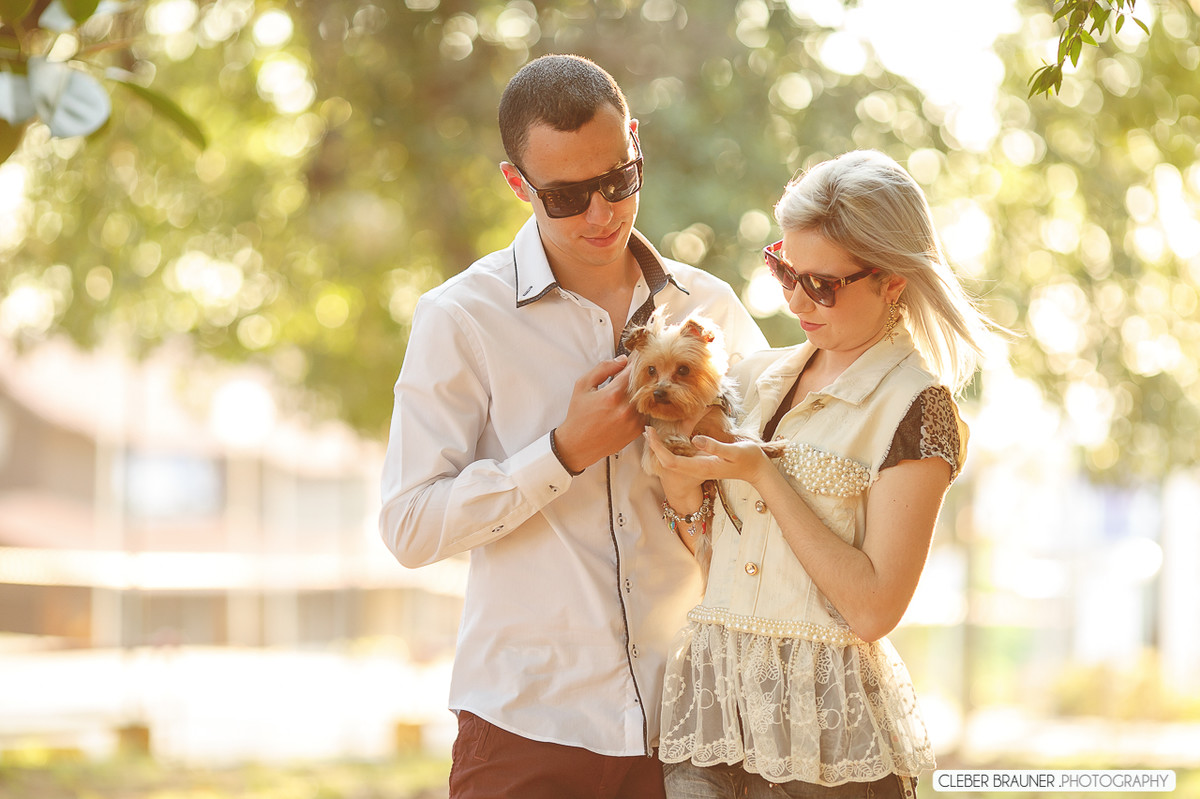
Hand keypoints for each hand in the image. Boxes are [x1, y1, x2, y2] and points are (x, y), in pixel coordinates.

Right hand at [553, 356, 641, 472]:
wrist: (578, 444)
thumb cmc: (579, 414)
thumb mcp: (583, 386)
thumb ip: (603, 368)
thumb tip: (623, 359)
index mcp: (612, 395)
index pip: (633, 370)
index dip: (635, 362)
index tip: (635, 358)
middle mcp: (626, 409)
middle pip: (643, 383)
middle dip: (639, 376)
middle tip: (636, 371)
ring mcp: (633, 421)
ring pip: (646, 398)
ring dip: (641, 391)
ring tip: (630, 390)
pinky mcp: (637, 431)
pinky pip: (646, 411)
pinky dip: (641, 405)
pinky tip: (629, 405)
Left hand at [644, 427, 774, 487]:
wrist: (756, 470)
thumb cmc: (749, 458)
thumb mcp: (735, 451)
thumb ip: (715, 446)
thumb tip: (695, 439)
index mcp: (702, 466)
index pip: (671, 461)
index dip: (658, 448)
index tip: (651, 433)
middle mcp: (697, 468)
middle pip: (667, 462)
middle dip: (654, 447)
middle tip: (646, 429)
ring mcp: (698, 467)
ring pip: (672, 461)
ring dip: (660, 448)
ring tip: (651, 432)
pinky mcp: (701, 463)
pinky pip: (680, 458)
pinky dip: (669, 448)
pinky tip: (667, 438)